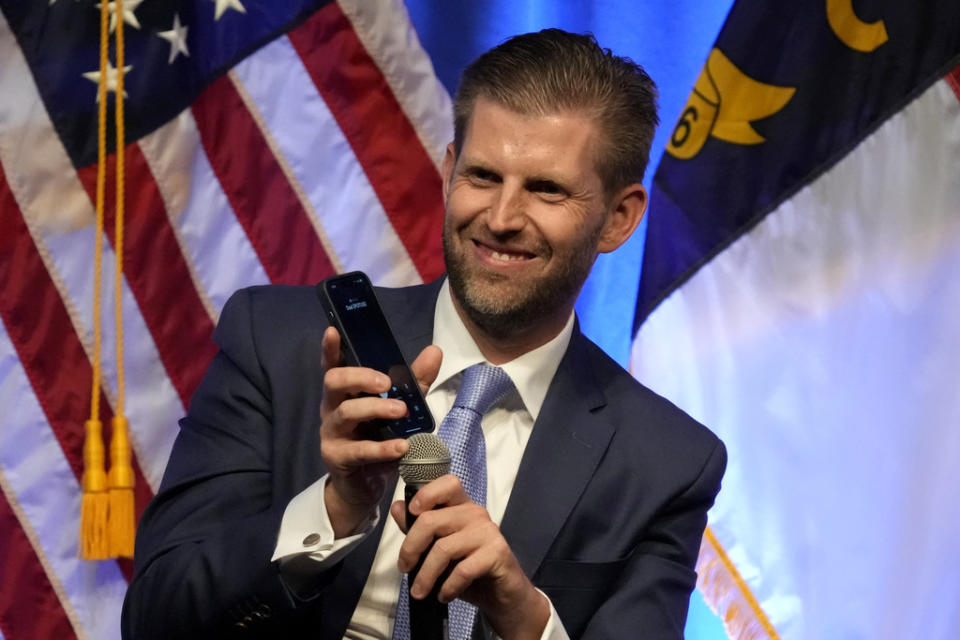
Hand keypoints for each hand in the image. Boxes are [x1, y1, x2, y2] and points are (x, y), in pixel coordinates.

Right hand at [320, 326, 441, 537]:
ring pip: (346, 413)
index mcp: (345, 393)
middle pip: (334, 381)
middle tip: (386, 383)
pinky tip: (401, 446)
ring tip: (401, 412)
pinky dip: (382, 448)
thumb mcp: (399, 409)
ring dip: (376, 409)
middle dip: (360, 377)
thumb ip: (414, 382)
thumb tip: (435, 351)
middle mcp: (333, 408)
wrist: (365, 487)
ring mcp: (332, 433)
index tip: (334, 331)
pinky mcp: (338, 458)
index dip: (330, 348)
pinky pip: (359, 450)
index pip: (333, 365)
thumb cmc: (378, 440)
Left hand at [390, 475, 549, 639]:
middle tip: (405, 569)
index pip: (447, 484)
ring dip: (426, 576)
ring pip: (443, 548)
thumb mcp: (438, 550)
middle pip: (431, 520)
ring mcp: (488, 531)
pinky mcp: (497, 553)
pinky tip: (444, 595)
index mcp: (461, 506)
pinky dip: (448, 587)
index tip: (411, 512)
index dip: (426, 494)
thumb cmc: (469, 569)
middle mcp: (476, 513)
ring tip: (420, 592)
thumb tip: (398, 508)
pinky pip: (463, 569)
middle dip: (410, 548)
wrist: (502, 594)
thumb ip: (419, 529)